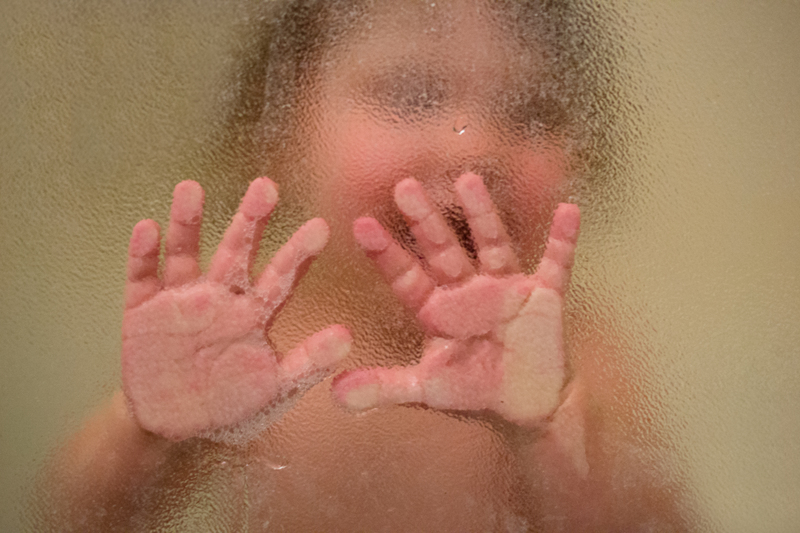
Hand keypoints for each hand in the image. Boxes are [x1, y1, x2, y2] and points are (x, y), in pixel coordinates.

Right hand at [122, 178, 350, 440]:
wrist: (174, 425)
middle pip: (237, 251)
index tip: (320, 227)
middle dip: (250, 220)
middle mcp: (221, 296)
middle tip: (266, 186)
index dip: (299, 253)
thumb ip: (307, 363)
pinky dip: (143, 254)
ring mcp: (181, 299)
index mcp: (255, 313)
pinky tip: (147, 228)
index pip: (281, 276)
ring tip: (192, 189)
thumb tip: (347, 337)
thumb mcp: (274, 389)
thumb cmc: (232, 404)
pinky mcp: (142, 310)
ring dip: (188, 222)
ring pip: (186, 252)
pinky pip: (142, 277)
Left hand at [332, 173, 578, 427]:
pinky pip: (555, 263)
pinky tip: (568, 210)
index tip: (359, 224)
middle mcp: (467, 289)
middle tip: (404, 187)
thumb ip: (384, 387)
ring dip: (483, 214)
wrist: (526, 406)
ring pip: (491, 243)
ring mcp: (506, 286)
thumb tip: (333, 395)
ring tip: (469, 181)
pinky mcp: (543, 295)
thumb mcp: (426, 390)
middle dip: (425, 220)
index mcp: (436, 308)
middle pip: (443, 248)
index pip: (406, 275)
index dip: (384, 253)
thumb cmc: (473, 390)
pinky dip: (563, 239)